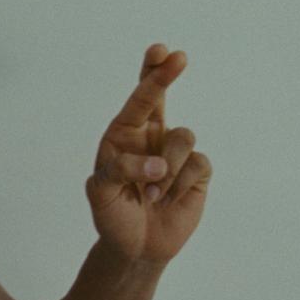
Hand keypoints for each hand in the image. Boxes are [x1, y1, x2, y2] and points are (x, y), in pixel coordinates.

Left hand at [85, 44, 211, 263]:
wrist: (135, 246)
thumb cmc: (112, 214)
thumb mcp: (101, 193)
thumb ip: (121, 171)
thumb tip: (159, 164)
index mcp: (122, 135)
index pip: (137, 100)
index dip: (150, 74)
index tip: (161, 52)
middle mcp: (150, 136)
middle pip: (161, 96)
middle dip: (167, 74)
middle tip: (177, 56)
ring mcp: (174, 153)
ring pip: (183, 136)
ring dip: (166, 168)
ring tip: (150, 193)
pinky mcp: (196, 172)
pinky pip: (198, 163)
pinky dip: (181, 184)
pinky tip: (168, 199)